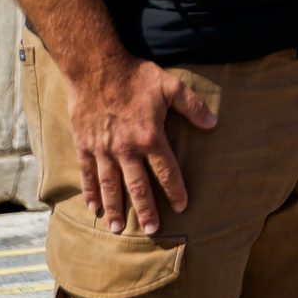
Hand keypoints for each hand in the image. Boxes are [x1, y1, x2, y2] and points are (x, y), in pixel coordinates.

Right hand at [67, 53, 217, 233]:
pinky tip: (93, 208)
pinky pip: (88, 174)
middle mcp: (125, 148)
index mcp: (149, 136)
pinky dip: (90, 192)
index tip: (182, 206)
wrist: (96, 67)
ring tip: (117, 229)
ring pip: (110, 185)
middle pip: (137, 185)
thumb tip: (213, 123)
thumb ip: (192, 106)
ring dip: (115, 208)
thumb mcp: (170, 86)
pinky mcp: (84, 145)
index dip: (175, 189)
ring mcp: (103, 149)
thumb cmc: (136, 76)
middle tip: (153, 230)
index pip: (166, 169)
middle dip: (146, 209)